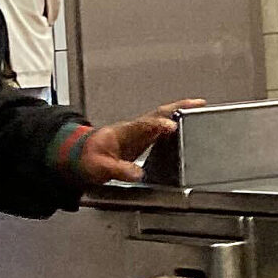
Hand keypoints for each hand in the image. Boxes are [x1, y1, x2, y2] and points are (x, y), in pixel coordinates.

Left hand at [75, 99, 205, 184]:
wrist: (79, 155)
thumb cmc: (88, 158)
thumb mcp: (99, 167)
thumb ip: (119, 170)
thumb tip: (137, 174)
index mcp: (124, 133)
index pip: (144, 125)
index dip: (158, 125)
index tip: (172, 126)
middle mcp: (133, 128)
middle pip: (158, 114)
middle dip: (177, 107)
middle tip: (197, 103)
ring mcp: (138, 131)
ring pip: (161, 117)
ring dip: (179, 111)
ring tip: (198, 108)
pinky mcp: (142, 138)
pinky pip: (161, 125)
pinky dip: (174, 121)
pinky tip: (184, 124)